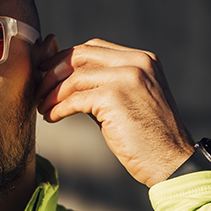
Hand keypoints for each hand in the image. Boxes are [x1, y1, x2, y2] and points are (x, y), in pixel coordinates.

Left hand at [36, 38, 193, 187]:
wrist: (171, 162)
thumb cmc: (147, 137)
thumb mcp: (126, 100)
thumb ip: (100, 85)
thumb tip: (63, 81)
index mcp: (141, 59)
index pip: (93, 48)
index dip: (65, 58)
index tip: (47, 72)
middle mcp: (136, 63)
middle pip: (80, 55)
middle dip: (54, 71)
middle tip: (39, 89)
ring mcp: (127, 77)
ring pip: (75, 77)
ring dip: (52, 93)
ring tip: (43, 107)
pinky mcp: (115, 97)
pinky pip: (75, 99)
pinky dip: (58, 108)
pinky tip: (52, 117)